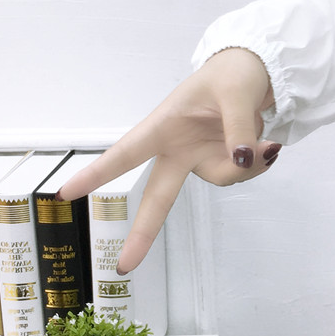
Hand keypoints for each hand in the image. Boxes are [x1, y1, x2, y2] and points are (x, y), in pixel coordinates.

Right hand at [56, 48, 279, 273]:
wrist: (257, 70)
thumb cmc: (232, 74)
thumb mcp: (235, 93)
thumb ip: (238, 128)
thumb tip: (242, 159)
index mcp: (164, 126)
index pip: (127, 153)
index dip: (97, 173)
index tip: (66, 194)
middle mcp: (178, 148)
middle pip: (158, 195)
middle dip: (143, 231)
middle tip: (124, 265)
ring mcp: (202, 158)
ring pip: (222, 178)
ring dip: (247, 165)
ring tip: (265, 140)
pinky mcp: (224, 162)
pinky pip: (243, 173)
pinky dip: (260, 161)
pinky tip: (269, 145)